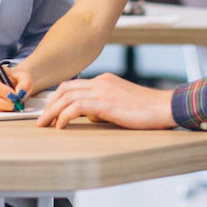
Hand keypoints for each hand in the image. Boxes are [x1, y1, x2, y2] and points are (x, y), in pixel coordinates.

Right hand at [0, 64, 33, 111]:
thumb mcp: (25, 76)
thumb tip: (20, 93)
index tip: (14, 96)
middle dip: (2, 103)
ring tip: (13, 106)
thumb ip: (25, 83)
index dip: (1, 91)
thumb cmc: (17, 78)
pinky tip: (5, 108)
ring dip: (0, 109)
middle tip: (15, 104)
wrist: (15, 82)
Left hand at [35, 73, 176, 128]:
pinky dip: (64, 116)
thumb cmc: (147, 110)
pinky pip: (77, 107)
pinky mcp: (106, 103)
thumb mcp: (121, 105)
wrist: (166, 107)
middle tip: (41, 120)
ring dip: (52, 112)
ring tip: (44, 125)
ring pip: (67, 97)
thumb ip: (103, 107)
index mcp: (104, 80)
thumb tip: (89, 117)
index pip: (73, 86)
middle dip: (49, 105)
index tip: (48, 111)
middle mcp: (101, 82)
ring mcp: (103, 91)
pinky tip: (60, 126)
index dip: (57, 98)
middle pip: (65, 89)